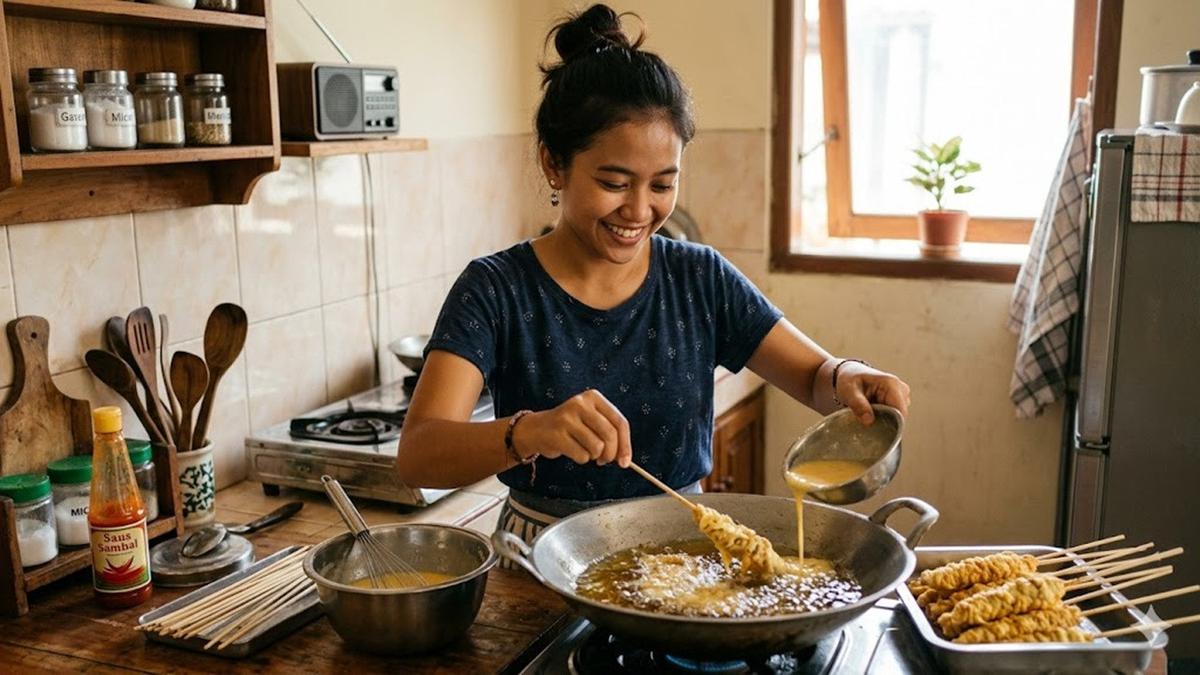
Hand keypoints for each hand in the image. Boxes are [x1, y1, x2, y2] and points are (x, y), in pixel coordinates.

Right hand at [511, 389, 632, 466]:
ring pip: (596, 447)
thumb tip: (625, 458)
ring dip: (594, 456)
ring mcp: (567, 418)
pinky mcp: (557, 434)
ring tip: (585, 451)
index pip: (619, 422)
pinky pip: (582, 455)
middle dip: (611, 453)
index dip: (625, 444)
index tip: (625, 462)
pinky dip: (581, 459)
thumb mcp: (591, 420)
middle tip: (605, 460)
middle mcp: (580, 404)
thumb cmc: (570, 427)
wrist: (537, 429)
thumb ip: (610, 434)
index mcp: (593, 397)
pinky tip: (573, 451)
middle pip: (609, 434)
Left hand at [835, 362, 910, 424]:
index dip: (891, 423)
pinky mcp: (898, 400)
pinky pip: (894, 415)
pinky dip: (884, 417)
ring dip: (883, 419)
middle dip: (885, 422)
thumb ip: (858, 405)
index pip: (900, 411)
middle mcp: (901, 388)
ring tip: (868, 413)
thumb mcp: (848, 391)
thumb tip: (869, 421)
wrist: (850, 374)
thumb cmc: (849, 379)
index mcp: (891, 383)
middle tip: (866, 419)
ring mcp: (901, 394)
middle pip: (900, 415)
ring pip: (897, 417)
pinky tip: (872, 412)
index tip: (875, 428)